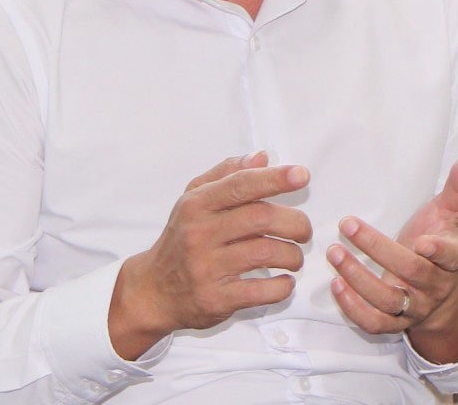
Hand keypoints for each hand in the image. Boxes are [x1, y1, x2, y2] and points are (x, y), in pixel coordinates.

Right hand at [109, 151, 311, 358]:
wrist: (153, 291)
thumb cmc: (182, 238)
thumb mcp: (193, 199)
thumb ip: (227, 174)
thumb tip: (263, 157)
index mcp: (197, 204)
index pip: (241, 185)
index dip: (275, 178)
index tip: (301, 175)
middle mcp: (199, 233)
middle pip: (261, 218)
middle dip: (295, 222)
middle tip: (303, 230)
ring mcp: (207, 268)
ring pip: (266, 253)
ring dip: (293, 255)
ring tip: (295, 256)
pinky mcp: (216, 299)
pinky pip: (261, 291)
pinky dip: (283, 286)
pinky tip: (284, 280)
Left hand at [327, 153, 457, 360]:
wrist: (440, 291)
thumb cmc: (440, 241)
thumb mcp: (450, 214)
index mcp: (452, 258)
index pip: (449, 256)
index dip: (437, 251)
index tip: (422, 241)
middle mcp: (435, 286)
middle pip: (410, 272)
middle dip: (378, 250)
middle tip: (347, 225)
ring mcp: (415, 307)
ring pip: (388, 301)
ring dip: (359, 279)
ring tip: (334, 253)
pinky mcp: (395, 323)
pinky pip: (375, 323)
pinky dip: (354, 308)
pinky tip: (336, 285)